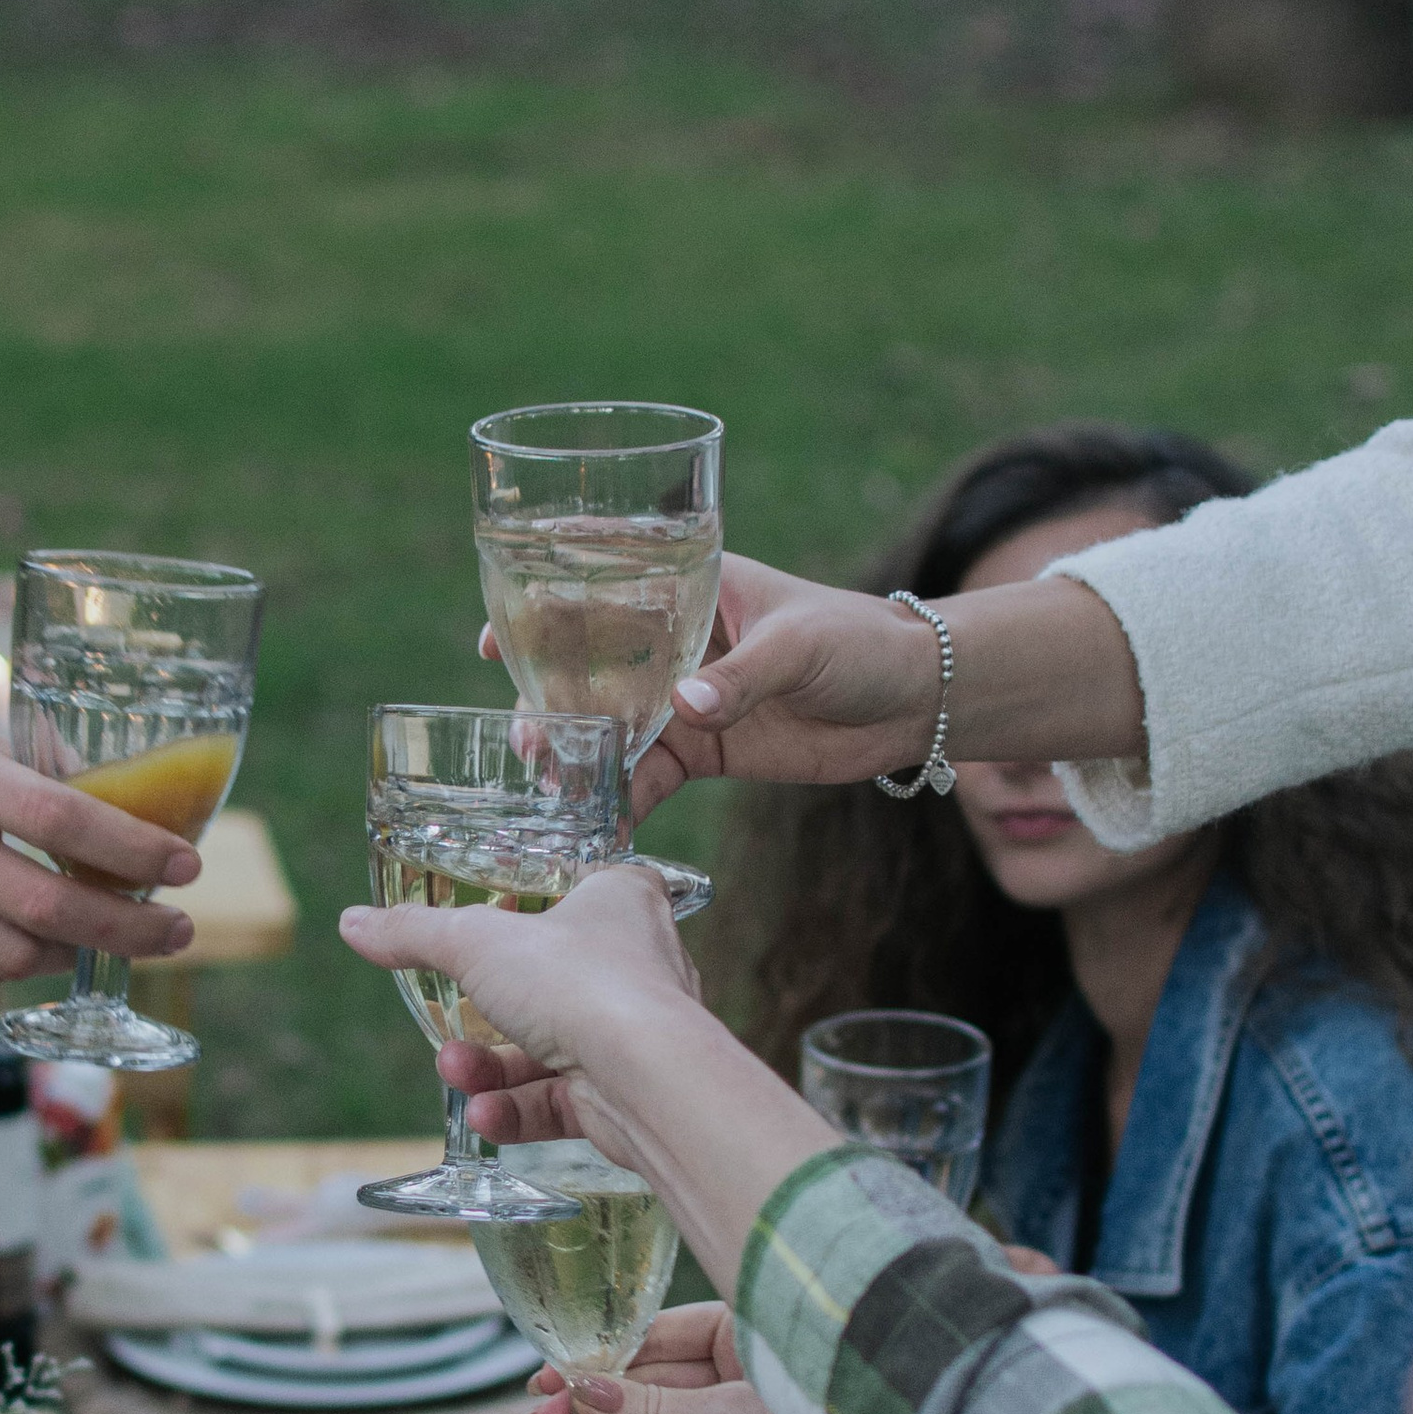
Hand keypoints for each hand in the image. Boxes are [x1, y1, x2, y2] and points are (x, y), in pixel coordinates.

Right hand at [0, 628, 204, 984]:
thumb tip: (84, 805)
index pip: (63, 820)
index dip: (137, 852)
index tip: (187, 866)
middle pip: (51, 909)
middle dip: (131, 931)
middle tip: (177, 932)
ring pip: (9, 953)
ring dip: (74, 956)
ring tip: (111, 939)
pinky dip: (9, 965)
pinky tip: (35, 950)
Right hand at [341, 856, 831, 1295]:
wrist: (646, 1078)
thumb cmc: (580, 981)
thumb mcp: (476, 942)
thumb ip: (413, 933)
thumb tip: (352, 922)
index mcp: (621, 900)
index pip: (579, 887)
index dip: (531, 904)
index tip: (486, 924)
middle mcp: (636, 964)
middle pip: (546, 982)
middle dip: (481, 1016)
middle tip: (447, 1031)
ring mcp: (631, 1034)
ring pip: (544, 1050)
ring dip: (490, 1069)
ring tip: (457, 1074)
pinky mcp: (623, 1095)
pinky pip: (557, 1101)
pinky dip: (516, 1109)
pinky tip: (485, 1114)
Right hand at [477, 562, 940, 812]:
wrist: (916, 700)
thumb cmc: (860, 642)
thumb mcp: (798, 647)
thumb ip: (740, 678)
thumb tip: (683, 708)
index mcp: (691, 588)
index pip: (603, 588)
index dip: (544, 611)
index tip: (496, 640)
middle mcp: (675, 642)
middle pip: (591, 668)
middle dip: (550, 703)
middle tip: (531, 743)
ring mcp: (686, 699)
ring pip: (612, 727)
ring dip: (580, 758)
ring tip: (554, 790)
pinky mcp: (706, 749)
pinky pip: (650, 775)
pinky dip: (625, 800)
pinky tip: (602, 825)